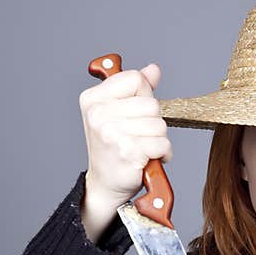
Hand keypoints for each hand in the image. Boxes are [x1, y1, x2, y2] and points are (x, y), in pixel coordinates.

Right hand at [78, 63, 171, 207]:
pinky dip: (162, 153)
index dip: (144, 96)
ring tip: (143, 148)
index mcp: (93, 98)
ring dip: (158, 139)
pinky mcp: (128, 152)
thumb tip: (153, 69)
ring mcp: (111, 133)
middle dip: (153, 122)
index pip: (135, 79)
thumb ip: (136, 89)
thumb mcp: (118, 113)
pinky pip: (162, 143)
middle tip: (139, 136)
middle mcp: (98, 114)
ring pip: (158, 124)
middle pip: (151, 104)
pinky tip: (148, 159)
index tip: (134, 113)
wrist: (105, 184)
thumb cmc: (113, 149)